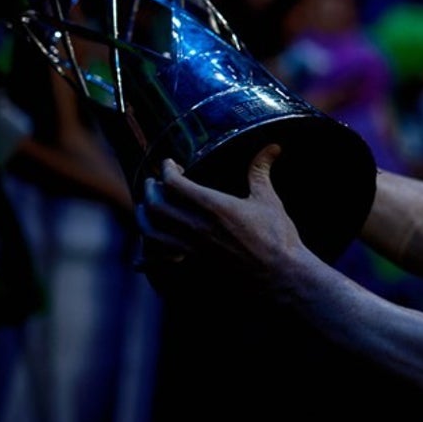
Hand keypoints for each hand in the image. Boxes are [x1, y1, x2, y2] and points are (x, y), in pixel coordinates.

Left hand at [134, 143, 307, 280]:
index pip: (174, 183)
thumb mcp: (269, 200)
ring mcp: (193, 250)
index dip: (167, 170)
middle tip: (153, 183)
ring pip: (152, 232)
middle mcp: (197, 227)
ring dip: (144, 217)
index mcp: (214, 206)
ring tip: (145, 210)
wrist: (280, 275)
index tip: (169, 164)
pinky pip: (160, 263)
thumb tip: (271, 146)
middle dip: (150, 189)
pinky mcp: (194, 267)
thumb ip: (260, 171)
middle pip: (156, 204)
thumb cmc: (277, 237)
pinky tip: (142, 259)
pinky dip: (147, 259)